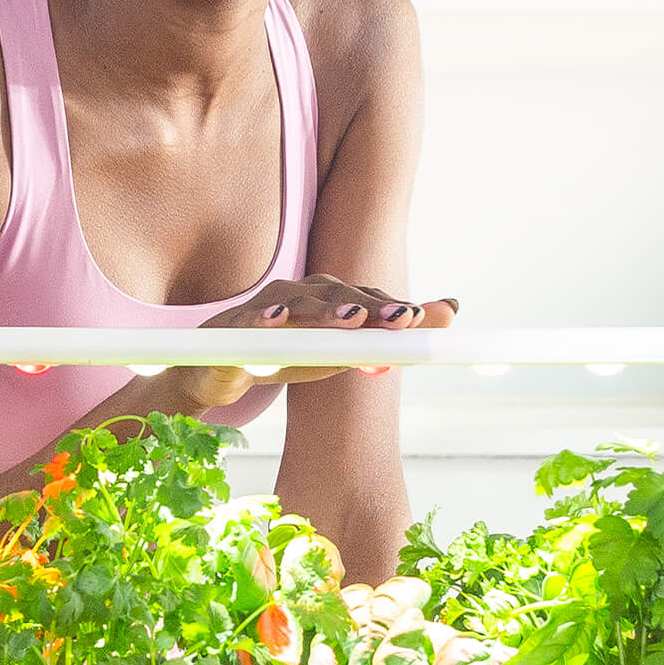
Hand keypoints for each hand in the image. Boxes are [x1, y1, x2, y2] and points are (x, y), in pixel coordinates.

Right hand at [157, 276, 459, 410]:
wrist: (216, 370)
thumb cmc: (282, 355)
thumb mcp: (335, 355)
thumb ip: (382, 342)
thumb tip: (447, 317)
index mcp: (327, 300)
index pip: (369, 300)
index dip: (398, 308)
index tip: (429, 318)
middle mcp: (300, 294)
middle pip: (341, 295)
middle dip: (373, 307)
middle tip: (402, 320)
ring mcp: (267, 307)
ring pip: (300, 303)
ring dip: (326, 309)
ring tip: (352, 319)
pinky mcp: (235, 326)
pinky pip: (251, 321)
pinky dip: (264, 318)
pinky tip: (278, 320)